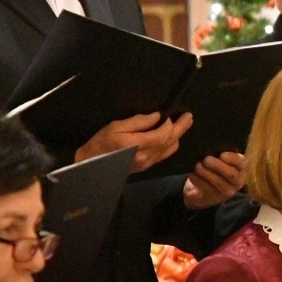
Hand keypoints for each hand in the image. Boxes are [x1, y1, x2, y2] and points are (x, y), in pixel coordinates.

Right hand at [77, 112, 191, 173]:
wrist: (93, 165)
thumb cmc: (101, 143)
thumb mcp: (116, 127)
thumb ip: (138, 122)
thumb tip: (157, 116)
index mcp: (138, 145)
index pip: (163, 134)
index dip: (170, 124)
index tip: (171, 114)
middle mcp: (146, 156)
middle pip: (170, 141)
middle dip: (181, 128)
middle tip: (189, 117)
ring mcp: (147, 163)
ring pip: (169, 149)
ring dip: (178, 136)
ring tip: (184, 125)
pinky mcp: (146, 167)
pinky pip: (164, 155)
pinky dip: (171, 145)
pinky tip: (173, 138)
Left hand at [184, 151, 245, 209]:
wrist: (200, 189)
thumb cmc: (211, 168)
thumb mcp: (217, 159)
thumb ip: (218, 153)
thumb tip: (211, 145)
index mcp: (240, 167)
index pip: (241, 162)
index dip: (232, 158)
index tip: (222, 154)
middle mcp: (237, 181)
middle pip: (231, 174)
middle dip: (218, 166)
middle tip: (206, 160)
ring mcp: (227, 192)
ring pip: (219, 182)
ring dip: (207, 173)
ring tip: (197, 166)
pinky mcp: (215, 198)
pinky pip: (207, 189)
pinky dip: (198, 180)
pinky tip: (192, 174)